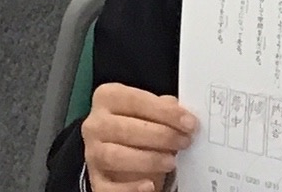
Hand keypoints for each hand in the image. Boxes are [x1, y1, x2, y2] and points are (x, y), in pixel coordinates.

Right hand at [82, 83, 196, 191]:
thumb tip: (182, 114)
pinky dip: (130, 188)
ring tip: (171, 162)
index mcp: (107, 98)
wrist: (120, 155)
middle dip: (160, 136)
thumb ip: (162, 109)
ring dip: (147, 160)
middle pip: (124, 128)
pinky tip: (150, 185)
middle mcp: (95, 124)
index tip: (188, 122)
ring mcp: (92, 153)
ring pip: (115, 156)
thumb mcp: (148, 113)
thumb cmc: (137, 127)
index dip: (163, 111)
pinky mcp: (96, 180)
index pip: (134, 100)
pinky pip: (109, 188)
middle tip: (184, 141)